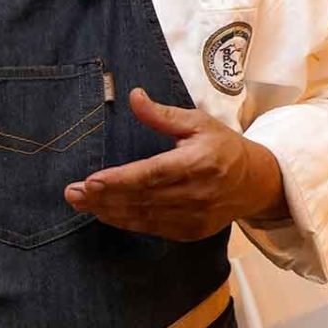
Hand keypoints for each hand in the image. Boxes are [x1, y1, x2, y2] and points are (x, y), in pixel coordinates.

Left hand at [63, 87, 285, 239]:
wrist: (255, 182)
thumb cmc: (223, 147)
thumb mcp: (198, 122)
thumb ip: (163, 114)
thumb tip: (134, 96)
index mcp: (198, 163)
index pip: (152, 174)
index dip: (120, 180)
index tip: (91, 181)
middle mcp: (196, 193)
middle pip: (141, 198)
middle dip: (103, 198)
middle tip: (72, 193)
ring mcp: (193, 217)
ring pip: (142, 217)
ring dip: (108, 211)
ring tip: (80, 203)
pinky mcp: (190, 232)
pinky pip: (151, 228)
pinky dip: (126, 222)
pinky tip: (104, 213)